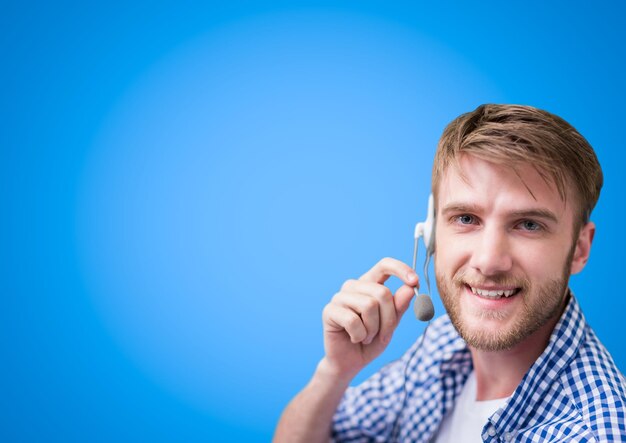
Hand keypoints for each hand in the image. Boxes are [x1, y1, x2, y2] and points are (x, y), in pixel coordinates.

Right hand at [320, 257, 417, 378]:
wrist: (351, 362)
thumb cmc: (371, 341)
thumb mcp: (391, 325)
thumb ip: (399, 306)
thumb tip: (410, 288)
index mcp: (369, 284)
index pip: (384, 265)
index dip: (401, 269)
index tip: (415, 282)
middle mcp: (353, 286)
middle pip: (382, 292)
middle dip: (389, 320)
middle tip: (384, 336)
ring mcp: (339, 297)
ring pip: (369, 305)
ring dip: (374, 329)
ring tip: (367, 337)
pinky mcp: (329, 311)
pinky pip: (353, 321)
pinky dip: (360, 335)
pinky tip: (354, 339)